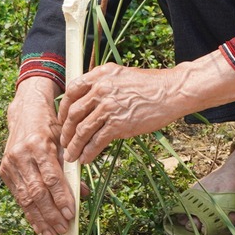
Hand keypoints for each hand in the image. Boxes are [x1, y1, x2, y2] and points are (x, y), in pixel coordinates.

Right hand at [0, 77, 72, 234]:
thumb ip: (73, 169)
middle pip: (37, 191)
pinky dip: (29, 213)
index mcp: (39, 144)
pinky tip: (39, 226)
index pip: (51, 177)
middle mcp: (21, 154)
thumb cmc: (51, 127)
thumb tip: (83, 195)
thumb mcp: (65, 142)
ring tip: (53, 234)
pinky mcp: (4, 170)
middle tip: (64, 229)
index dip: (61, 198)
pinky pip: (18, 196)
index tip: (71, 214)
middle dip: (51, 214)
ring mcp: (10, 163)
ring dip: (40, 219)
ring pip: (26, 198)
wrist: (25, 112)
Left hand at [58, 62, 188, 165]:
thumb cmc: (152, 85)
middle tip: (65, 142)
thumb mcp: (122, 75)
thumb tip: (90, 100)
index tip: (63, 119)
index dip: (63, 108)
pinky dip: (88, 152)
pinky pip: (96, 141)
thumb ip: (104, 83)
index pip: (72, 90)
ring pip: (82, 130)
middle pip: (73, 113)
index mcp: (100, 75)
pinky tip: (86, 159)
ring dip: (74, 146)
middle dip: (66, 131)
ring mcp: (108, 107)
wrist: (172, 92)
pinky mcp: (118, 125)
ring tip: (72, 156)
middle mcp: (101, 89)